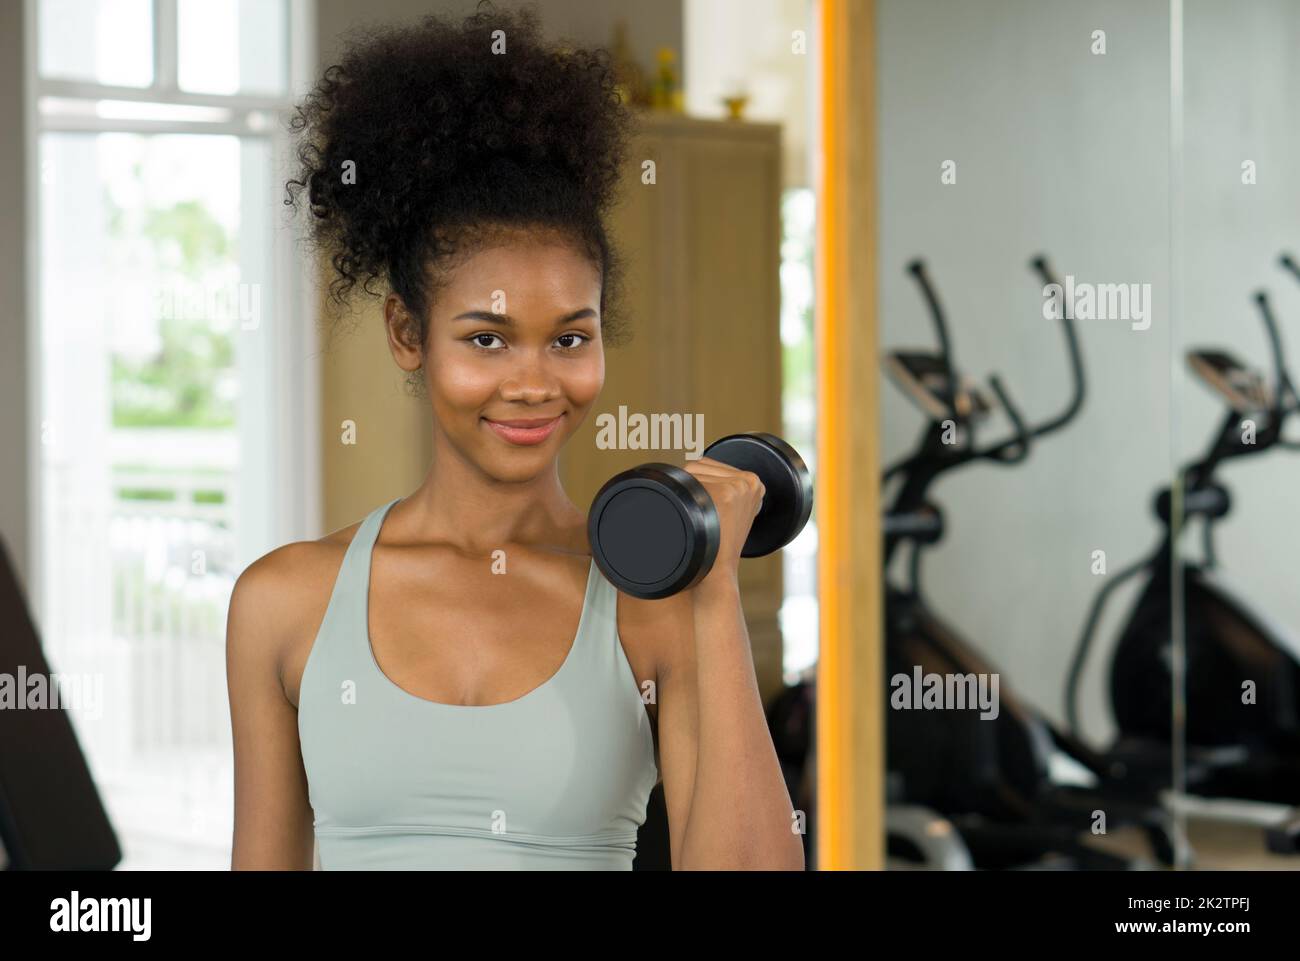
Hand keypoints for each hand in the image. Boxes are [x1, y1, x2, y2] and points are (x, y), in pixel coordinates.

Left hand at [680, 455, 765, 595]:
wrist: (717, 571)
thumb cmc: (718, 543)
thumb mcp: (732, 511)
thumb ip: (726, 487)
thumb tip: (698, 463)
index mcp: (754, 483)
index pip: (712, 465)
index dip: (700, 485)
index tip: (707, 510)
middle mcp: (751, 481)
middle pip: (702, 465)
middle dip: (692, 487)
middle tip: (701, 517)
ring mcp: (739, 486)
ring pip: (694, 470)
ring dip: (687, 492)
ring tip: (699, 518)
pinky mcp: (727, 493)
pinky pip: (691, 480)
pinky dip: (684, 497)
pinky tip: (694, 516)